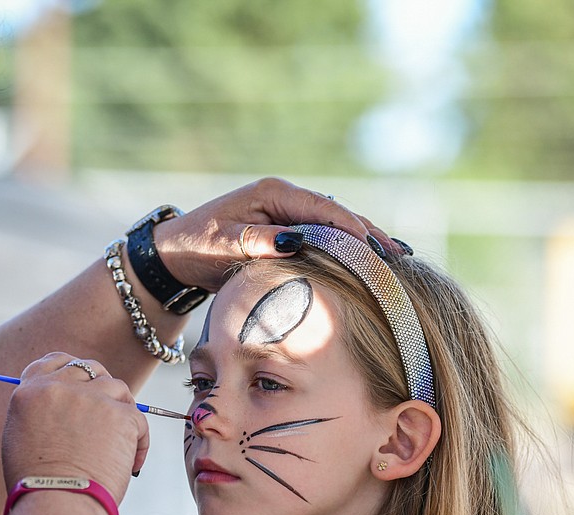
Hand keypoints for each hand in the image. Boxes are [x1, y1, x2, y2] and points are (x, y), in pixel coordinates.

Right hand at [1, 353, 148, 503]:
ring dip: (121, 411)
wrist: (57, 505)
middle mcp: (59, 387)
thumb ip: (40, 413)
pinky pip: (139, 419)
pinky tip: (131, 464)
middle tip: (106, 416)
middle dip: (100, 388)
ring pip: (117, 388)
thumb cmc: (37, 485)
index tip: (83, 386)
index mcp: (30, 391)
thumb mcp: (21, 438)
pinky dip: (139, 442)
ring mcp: (91, 398)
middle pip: (90, 369)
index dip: (72, 371)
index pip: (55, 361)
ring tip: (118, 444)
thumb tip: (63, 409)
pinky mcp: (121, 415)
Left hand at [152, 177, 394, 292]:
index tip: (373, 248)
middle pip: (336, 215)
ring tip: (396, 259)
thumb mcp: (226, 243)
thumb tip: (295, 241)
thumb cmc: (198, 246)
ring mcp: (287, 214)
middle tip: (398, 255)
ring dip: (363, 242)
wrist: (176, 254)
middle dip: (368, 234)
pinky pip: (322, 238)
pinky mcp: (286, 231)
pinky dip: (345, 249)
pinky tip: (368, 262)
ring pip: (334, 227)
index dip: (350, 228)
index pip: (322, 209)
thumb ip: (260, 241)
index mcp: (274, 193)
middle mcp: (285, 199)